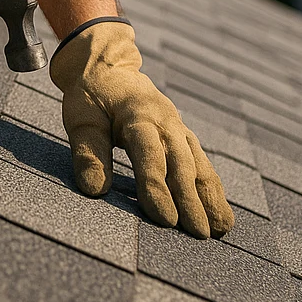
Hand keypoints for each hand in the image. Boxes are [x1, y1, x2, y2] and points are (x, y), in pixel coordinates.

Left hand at [50, 19, 234, 237]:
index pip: (150, 155)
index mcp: (137, 114)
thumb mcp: (80, 119)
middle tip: (199, 234)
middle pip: (181, 163)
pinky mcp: (183, 135)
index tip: (166, 219)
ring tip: (221, 228)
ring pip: (198, 163)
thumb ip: (88, 153)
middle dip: (191, 200)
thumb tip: (95, 190)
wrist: (108, 66)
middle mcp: (164, 120)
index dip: (158, 188)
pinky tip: (220, 211)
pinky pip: (201, 161)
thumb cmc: (90, 96)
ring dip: (210, 196)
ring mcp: (177, 127)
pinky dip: (212, 186)